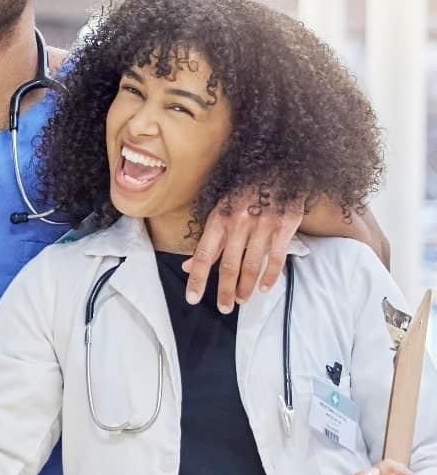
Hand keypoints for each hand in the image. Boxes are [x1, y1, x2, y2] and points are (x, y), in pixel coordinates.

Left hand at [183, 189, 304, 311]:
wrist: (279, 166)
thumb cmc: (245, 193)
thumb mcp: (221, 212)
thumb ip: (208, 241)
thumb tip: (188, 266)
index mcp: (219, 219)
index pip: (204, 255)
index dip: (197, 279)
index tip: (193, 298)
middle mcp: (239, 223)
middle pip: (229, 265)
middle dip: (225, 291)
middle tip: (224, 308)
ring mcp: (263, 224)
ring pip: (252, 265)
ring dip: (245, 287)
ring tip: (241, 299)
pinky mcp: (285, 225)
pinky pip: (276, 258)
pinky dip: (270, 277)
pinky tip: (265, 288)